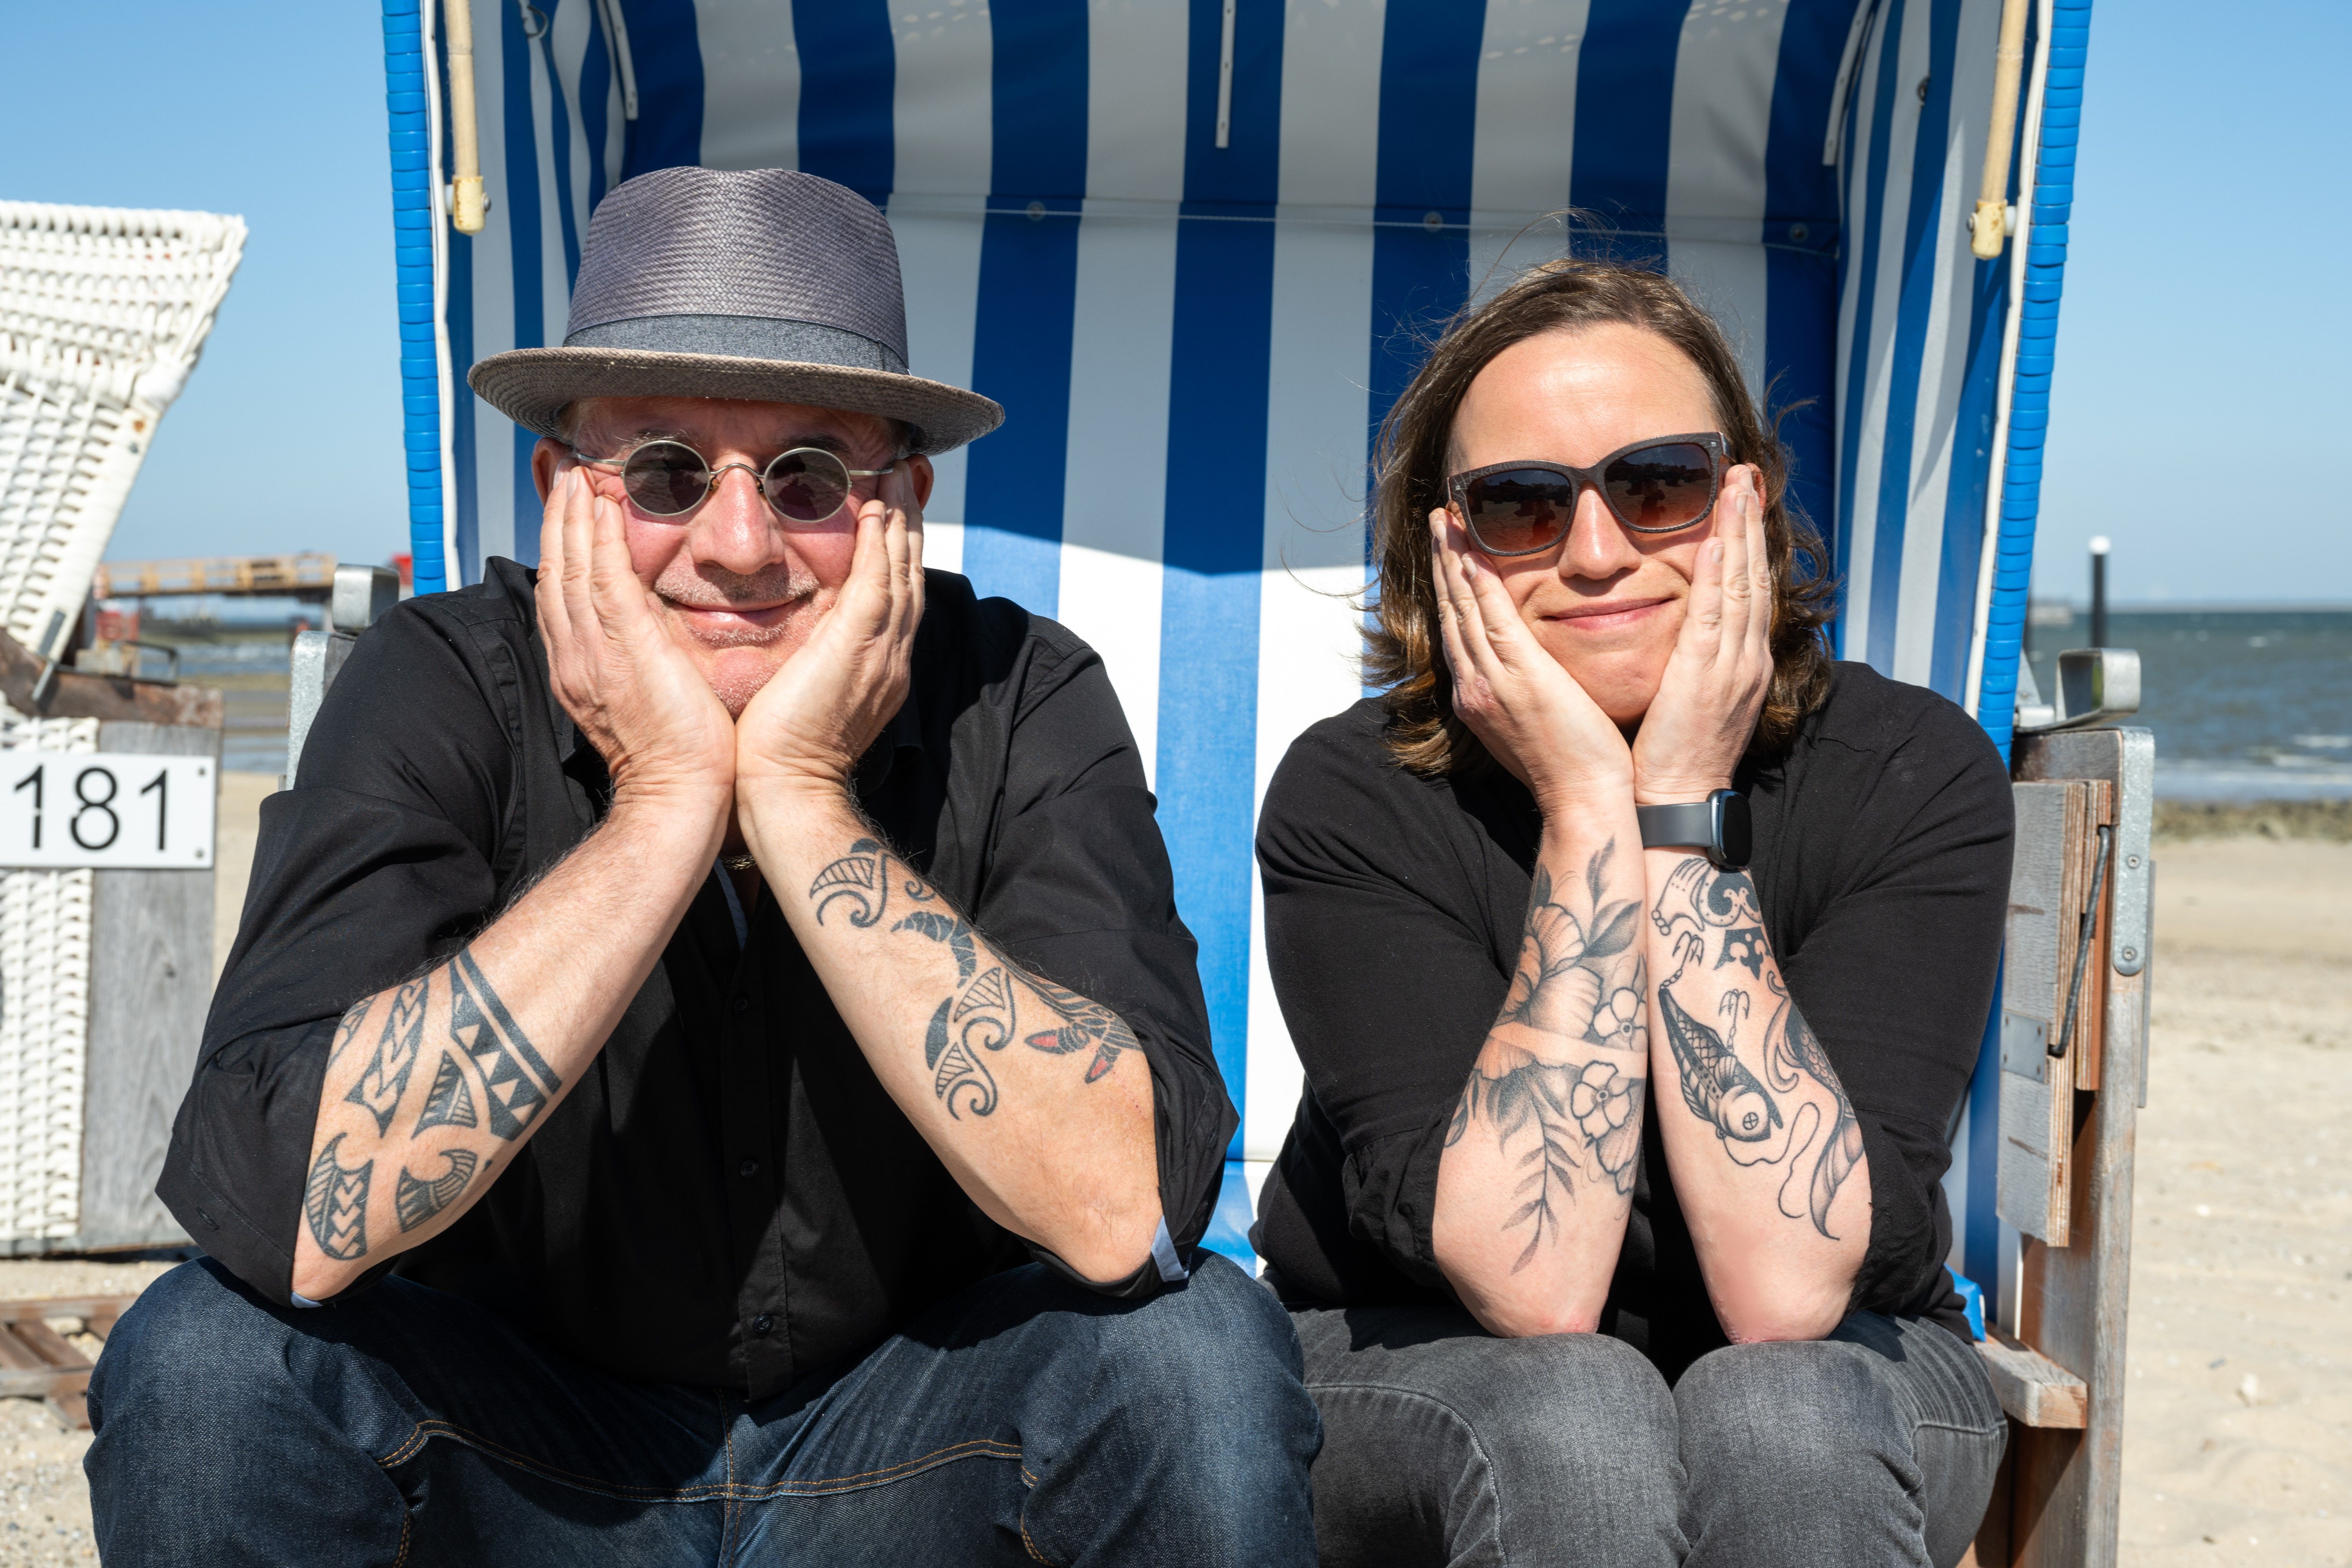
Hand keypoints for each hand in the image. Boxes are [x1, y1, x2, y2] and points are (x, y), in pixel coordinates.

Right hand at [536, 467, 735, 815]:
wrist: (678, 797)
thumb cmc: (676, 754)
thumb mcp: (647, 692)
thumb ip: (639, 654)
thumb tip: (649, 623)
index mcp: (581, 667)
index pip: (562, 592)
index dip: (558, 546)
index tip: (566, 507)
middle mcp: (576, 655)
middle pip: (555, 571)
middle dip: (556, 519)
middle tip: (560, 471)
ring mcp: (595, 651)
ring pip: (571, 568)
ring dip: (572, 516)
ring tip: (576, 474)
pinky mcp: (625, 649)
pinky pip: (603, 582)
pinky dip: (597, 541)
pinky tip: (600, 507)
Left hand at [734, 467, 924, 800]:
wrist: (787, 789)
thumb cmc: (780, 752)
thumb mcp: (806, 694)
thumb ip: (813, 661)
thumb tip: (801, 643)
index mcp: (878, 667)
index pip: (895, 596)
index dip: (897, 552)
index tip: (890, 513)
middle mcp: (889, 655)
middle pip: (909, 576)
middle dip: (909, 526)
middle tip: (905, 480)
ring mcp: (880, 651)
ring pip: (900, 571)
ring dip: (899, 521)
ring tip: (894, 479)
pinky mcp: (858, 646)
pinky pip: (878, 582)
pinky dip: (881, 544)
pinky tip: (877, 510)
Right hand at [1430, 509, 1632, 813]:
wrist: (1582, 801)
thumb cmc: (1572, 767)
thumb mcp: (1536, 724)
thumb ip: (1524, 692)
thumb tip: (1530, 674)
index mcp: (1479, 697)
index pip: (1459, 631)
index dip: (1451, 588)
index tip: (1449, 552)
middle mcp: (1475, 687)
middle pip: (1452, 612)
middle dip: (1443, 563)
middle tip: (1437, 520)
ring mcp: (1493, 682)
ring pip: (1465, 608)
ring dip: (1454, 560)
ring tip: (1447, 521)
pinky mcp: (1521, 677)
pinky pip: (1493, 619)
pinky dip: (1480, 586)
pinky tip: (1472, 556)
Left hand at [1631, 466, 1773, 803]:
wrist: (1678, 800)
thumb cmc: (1674, 752)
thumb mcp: (1690, 694)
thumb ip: (1694, 658)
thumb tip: (1685, 629)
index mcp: (1742, 662)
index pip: (1750, 588)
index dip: (1750, 541)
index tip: (1744, 498)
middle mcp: (1746, 659)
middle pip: (1755, 576)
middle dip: (1752, 522)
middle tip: (1748, 474)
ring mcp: (1731, 668)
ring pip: (1742, 587)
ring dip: (1741, 533)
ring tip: (1738, 487)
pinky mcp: (1705, 679)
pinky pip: (1715, 619)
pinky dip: (1719, 579)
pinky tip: (1717, 544)